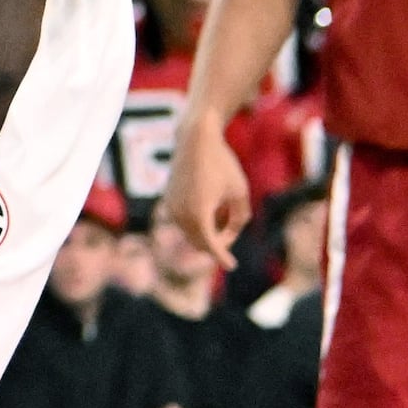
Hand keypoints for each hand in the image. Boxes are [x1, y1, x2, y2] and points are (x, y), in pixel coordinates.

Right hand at [160, 124, 249, 256]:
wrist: (195, 140)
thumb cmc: (222, 165)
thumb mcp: (240, 194)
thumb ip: (238, 220)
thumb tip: (227, 238)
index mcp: (199, 214)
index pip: (212, 246)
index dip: (223, 258)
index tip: (232, 266)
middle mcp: (180, 214)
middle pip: (200, 243)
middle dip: (217, 243)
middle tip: (232, 230)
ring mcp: (170, 207)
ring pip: (190, 233)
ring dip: (206, 232)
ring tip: (222, 210)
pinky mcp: (167, 200)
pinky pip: (183, 222)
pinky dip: (196, 222)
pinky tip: (208, 203)